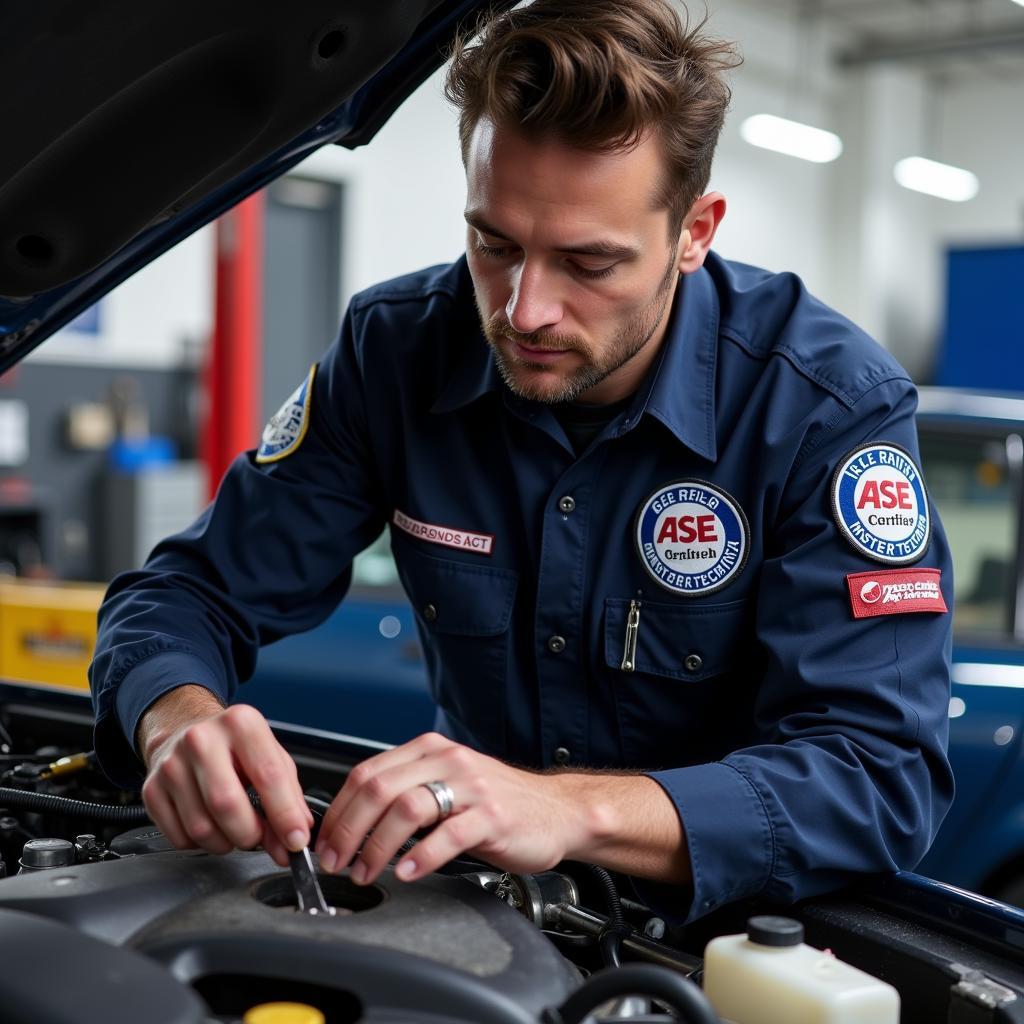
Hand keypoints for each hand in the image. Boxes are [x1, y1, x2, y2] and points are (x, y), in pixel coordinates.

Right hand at [139, 687, 312, 865]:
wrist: (185, 732)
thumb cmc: (235, 747)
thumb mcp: (270, 755)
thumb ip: (289, 795)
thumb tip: (295, 837)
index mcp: (241, 724)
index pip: (268, 775)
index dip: (285, 815)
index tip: (295, 841)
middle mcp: (202, 739)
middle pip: (227, 805)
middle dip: (250, 834)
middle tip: (258, 836)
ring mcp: (172, 764)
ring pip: (202, 828)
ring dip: (226, 842)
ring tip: (234, 828)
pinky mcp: (151, 789)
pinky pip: (180, 838)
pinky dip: (201, 844)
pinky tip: (210, 825)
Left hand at [314, 732, 593, 883]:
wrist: (555, 810)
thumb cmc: (496, 802)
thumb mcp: (445, 784)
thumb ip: (404, 792)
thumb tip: (351, 821)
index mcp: (429, 750)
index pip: (366, 772)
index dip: (338, 810)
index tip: (325, 841)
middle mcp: (448, 761)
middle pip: (380, 789)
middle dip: (348, 830)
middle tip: (336, 861)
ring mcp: (471, 787)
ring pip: (407, 808)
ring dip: (377, 846)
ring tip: (366, 871)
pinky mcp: (493, 815)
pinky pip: (448, 834)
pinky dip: (421, 856)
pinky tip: (407, 872)